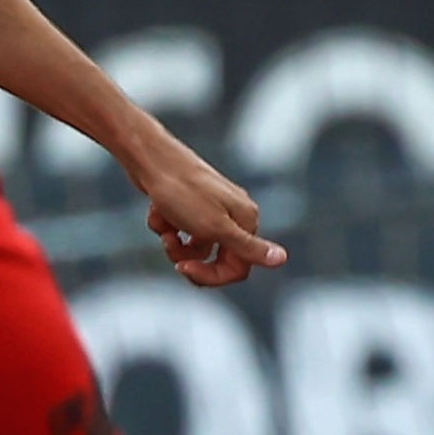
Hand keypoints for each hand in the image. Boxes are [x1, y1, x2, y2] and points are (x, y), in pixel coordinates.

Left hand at [125, 127, 285, 288]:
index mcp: (246, 221)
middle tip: (171, 247)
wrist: (151, 159)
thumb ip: (249, 248)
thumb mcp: (216, 227)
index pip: (239, 267)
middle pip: (216, 259)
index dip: (211, 275)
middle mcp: (234, 215)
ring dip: (175, 243)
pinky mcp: (191, 205)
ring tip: (164, 226)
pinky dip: (166, 225)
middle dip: (189, 258)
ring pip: (195, 247)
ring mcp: (212, 210)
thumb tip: (282, 258)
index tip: (186, 268)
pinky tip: (158, 210)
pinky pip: (180, 230)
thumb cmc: (182, 191)